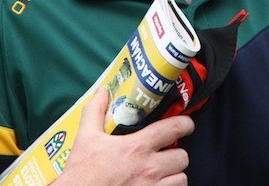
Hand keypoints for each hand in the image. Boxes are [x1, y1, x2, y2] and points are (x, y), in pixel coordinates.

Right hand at [52, 86, 194, 185]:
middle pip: (182, 157)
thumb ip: (95, 111)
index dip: (185, 124)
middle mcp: (150, 169)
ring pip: (182, 179)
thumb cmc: (82, 173)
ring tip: (162, 173)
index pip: (174, 129)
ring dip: (174, 175)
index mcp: (137, 147)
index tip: (186, 124)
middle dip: (175, 154)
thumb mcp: (86, 138)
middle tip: (165, 153)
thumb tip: (102, 91)